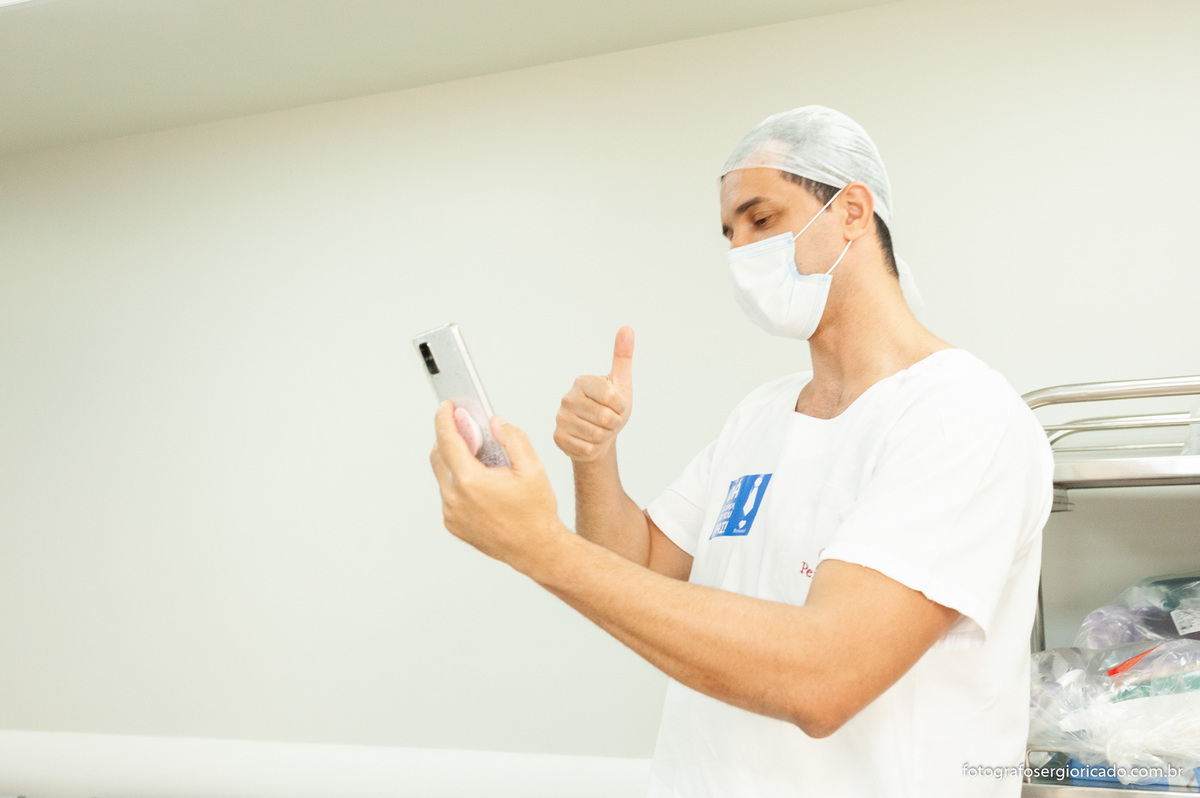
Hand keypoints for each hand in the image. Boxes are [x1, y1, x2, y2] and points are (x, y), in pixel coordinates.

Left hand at [429, 401, 563, 572]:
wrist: (536, 550)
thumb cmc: (536, 512)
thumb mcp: (533, 468)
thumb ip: (513, 438)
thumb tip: (495, 422)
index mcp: (471, 481)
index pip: (448, 440)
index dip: (445, 418)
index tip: (446, 405)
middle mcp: (454, 498)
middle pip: (439, 455)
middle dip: (448, 436)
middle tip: (465, 425)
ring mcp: (451, 513)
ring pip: (443, 475)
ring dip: (454, 459)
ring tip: (477, 453)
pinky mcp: (452, 524)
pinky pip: (448, 494)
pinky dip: (458, 480)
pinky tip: (479, 478)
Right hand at [553, 326, 633, 462]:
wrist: (600, 436)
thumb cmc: (612, 408)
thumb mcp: (621, 383)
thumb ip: (623, 356)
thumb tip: (627, 328)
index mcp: (582, 382)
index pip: (612, 397)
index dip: (621, 407)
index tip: (617, 406)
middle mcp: (567, 398)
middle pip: (605, 418)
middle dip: (614, 423)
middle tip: (609, 421)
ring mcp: (560, 418)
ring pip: (596, 435)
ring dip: (604, 436)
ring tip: (600, 429)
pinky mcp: (558, 437)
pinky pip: (587, 448)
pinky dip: (594, 448)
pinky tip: (589, 440)